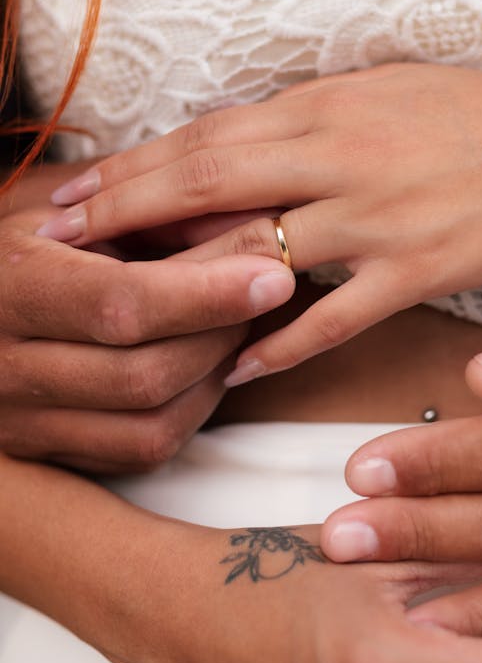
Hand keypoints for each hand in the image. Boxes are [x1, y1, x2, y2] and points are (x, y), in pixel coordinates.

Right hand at [0, 204, 294, 470]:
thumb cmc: (35, 240)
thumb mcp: (83, 210)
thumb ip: (161, 217)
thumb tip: (260, 228)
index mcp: (8, 284)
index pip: (122, 304)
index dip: (207, 295)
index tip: (273, 275)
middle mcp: (3, 364)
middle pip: (144, 376)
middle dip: (222, 336)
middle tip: (264, 293)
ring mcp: (19, 419)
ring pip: (151, 426)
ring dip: (213, 377)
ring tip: (234, 326)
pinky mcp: (44, 451)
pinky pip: (141, 451)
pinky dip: (190, 412)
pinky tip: (204, 368)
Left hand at [38, 64, 481, 378]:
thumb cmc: (479, 115)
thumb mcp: (386, 91)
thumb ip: (309, 117)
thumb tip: (240, 142)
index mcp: (329, 105)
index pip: (206, 136)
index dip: (131, 165)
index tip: (74, 190)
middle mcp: (341, 156)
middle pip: (207, 182)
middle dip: (123, 212)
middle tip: (55, 242)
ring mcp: (377, 218)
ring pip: (258, 250)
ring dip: (180, 281)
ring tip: (120, 306)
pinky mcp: (417, 272)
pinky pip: (333, 317)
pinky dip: (278, 344)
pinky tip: (232, 369)